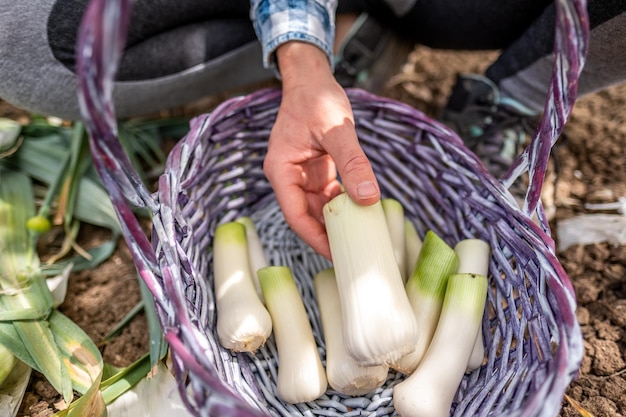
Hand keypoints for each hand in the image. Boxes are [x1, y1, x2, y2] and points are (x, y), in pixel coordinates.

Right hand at [265, 42, 379, 259]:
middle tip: (353, 252)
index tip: (336, 254)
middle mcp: (287, 176)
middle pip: (306, 216)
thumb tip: (369, 199)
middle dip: (327, 234)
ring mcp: (300, 175)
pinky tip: (361, 211)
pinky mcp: (314, 171)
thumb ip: (353, 164)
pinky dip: (343, 204)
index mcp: (281, 170)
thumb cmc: (317, 99)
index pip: (295, 215)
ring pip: (318, 208)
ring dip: (337, 220)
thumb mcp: (338, 130)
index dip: (315, 238)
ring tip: (360, 236)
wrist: (312, 79)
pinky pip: (328, 196)